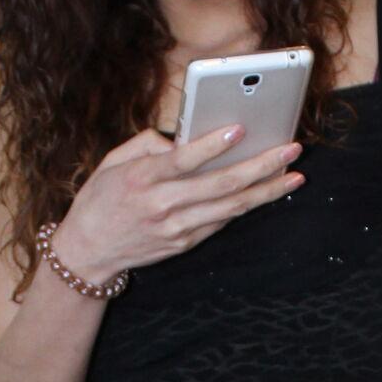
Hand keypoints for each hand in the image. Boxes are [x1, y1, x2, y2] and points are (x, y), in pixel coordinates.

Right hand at [52, 122, 303, 281]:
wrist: (87, 251)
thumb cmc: (101, 199)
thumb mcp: (112, 161)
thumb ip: (148, 144)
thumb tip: (184, 138)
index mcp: (142, 178)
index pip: (183, 160)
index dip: (212, 145)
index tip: (240, 129)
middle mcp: (162, 205)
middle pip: (221, 185)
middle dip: (261, 166)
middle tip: (290, 150)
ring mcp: (176, 228)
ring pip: (231, 208)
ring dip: (267, 191)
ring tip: (294, 175)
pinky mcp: (184, 243)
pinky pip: (222, 221)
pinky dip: (247, 206)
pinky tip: (267, 193)